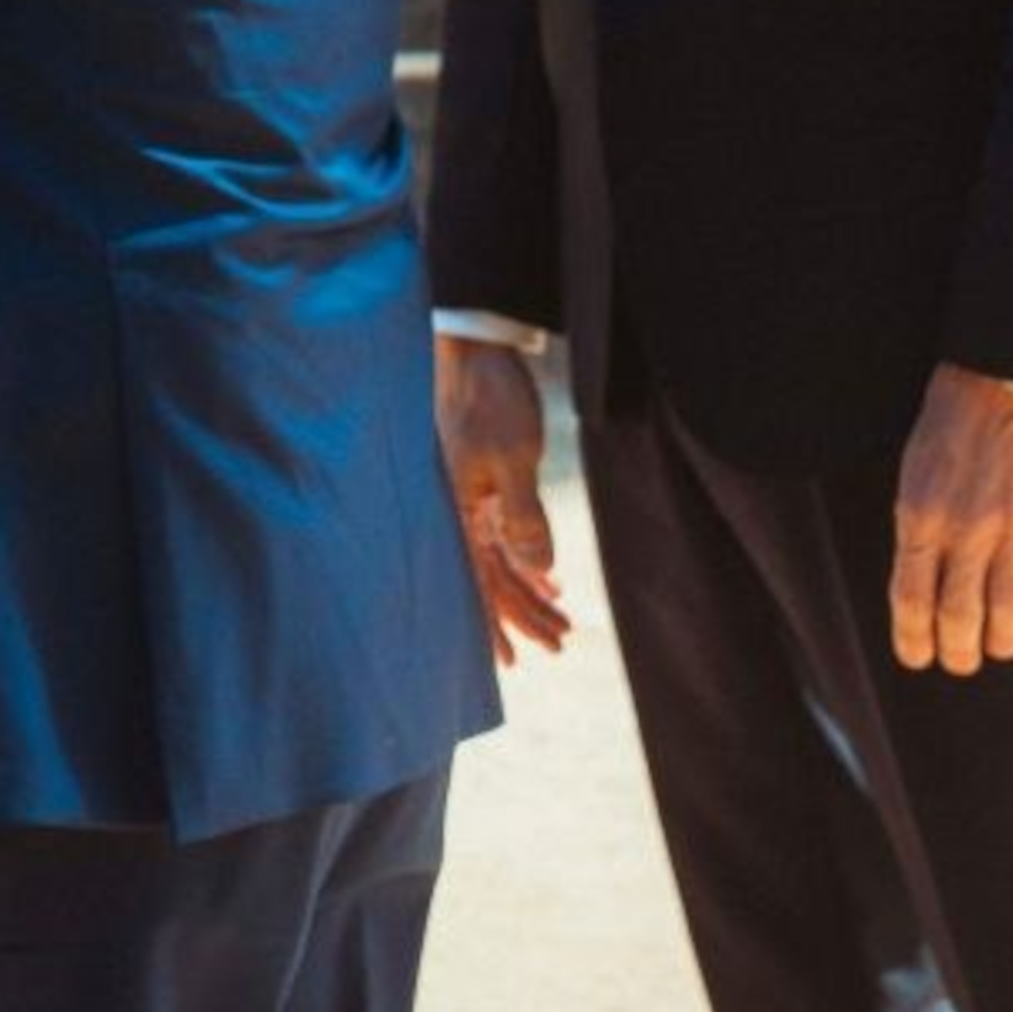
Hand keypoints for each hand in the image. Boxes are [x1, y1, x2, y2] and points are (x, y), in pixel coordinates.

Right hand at [434, 330, 569, 664]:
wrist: (474, 347)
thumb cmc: (488, 399)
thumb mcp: (514, 460)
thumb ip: (524, 518)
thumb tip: (538, 571)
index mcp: (453, 513)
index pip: (472, 584)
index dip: (490, 627)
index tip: (509, 664)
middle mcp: (455, 512)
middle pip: (487, 579)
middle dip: (521, 616)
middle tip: (556, 646)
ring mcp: (466, 498)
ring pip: (498, 560)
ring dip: (529, 592)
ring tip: (559, 623)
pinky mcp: (479, 483)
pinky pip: (501, 535)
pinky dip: (525, 560)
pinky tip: (548, 578)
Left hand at [887, 363, 1012, 676]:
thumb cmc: (957, 414)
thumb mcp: (917, 465)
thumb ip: (922, 520)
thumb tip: (924, 574)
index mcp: (919, 514)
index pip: (910, 598)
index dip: (914, 638)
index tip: (919, 658)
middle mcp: (965, 529)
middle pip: (959, 614)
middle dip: (959, 649)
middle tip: (963, 662)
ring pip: (1010, 609)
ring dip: (1004, 639)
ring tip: (1002, 647)